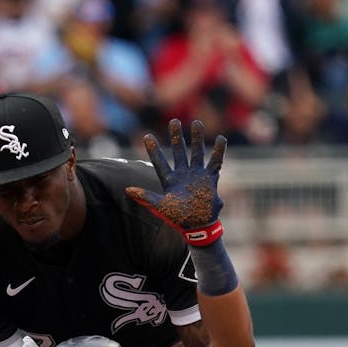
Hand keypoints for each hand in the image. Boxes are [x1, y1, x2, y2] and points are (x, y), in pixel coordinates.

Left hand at [125, 118, 226, 244]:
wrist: (198, 225)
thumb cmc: (178, 218)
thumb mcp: (160, 206)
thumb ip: (145, 197)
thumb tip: (126, 190)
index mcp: (170, 180)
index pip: (160, 162)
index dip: (154, 150)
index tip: (147, 136)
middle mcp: (183, 174)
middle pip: (179, 151)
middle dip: (177, 137)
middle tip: (174, 121)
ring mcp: (197, 175)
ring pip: (196, 152)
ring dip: (196, 138)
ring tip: (195, 123)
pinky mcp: (210, 178)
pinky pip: (215, 162)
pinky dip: (218, 151)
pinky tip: (220, 139)